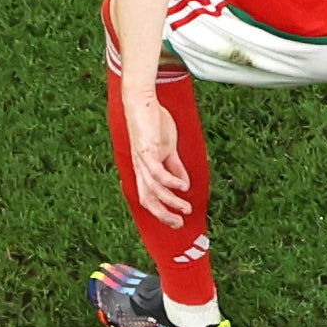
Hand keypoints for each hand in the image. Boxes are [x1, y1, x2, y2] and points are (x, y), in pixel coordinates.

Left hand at [117, 58, 189, 222]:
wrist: (141, 102)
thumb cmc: (153, 123)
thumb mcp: (168, 148)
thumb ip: (175, 166)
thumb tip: (184, 184)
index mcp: (144, 170)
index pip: (149, 198)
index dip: (161, 212)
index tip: (177, 221)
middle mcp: (140, 169)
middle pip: (148, 200)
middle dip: (163, 215)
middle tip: (179, 224)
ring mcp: (142, 161)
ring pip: (154, 190)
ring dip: (171, 202)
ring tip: (186, 209)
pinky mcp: (147, 151)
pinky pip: (158, 172)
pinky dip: (171, 182)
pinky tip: (183, 187)